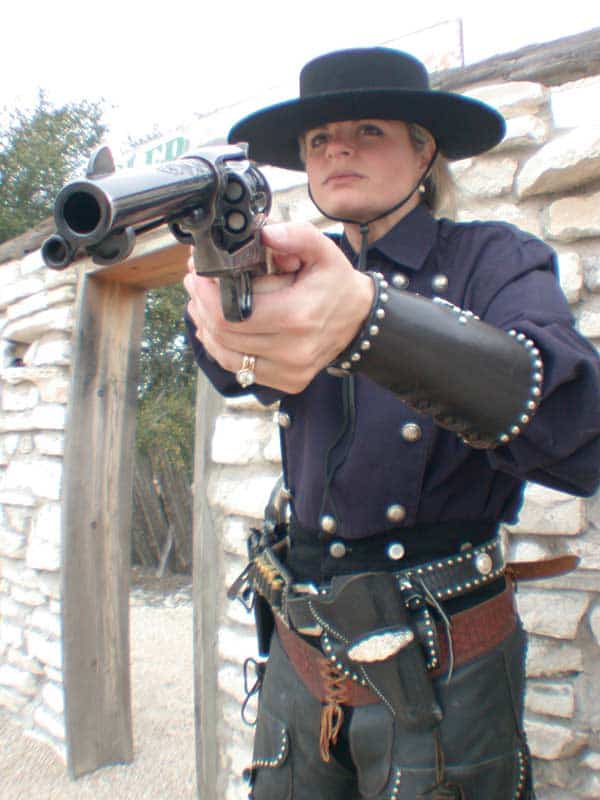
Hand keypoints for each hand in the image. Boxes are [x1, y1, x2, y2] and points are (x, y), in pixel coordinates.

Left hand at [183, 222, 373, 393]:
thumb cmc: (335, 285)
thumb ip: (295, 235)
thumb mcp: (322, 250)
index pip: (231, 314)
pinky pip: (239, 369)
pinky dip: (222, 348)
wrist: (358, 319)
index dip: (206, 295)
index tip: (199, 274)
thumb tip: (264, 232)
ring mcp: (288, 371)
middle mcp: (292, 350)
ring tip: (202, 303)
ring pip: (225, 355)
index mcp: (297, 317)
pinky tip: (217, 328)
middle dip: (201, 306)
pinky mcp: (286, 382)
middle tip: (196, 284)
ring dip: (206, 328)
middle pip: (223, 335)